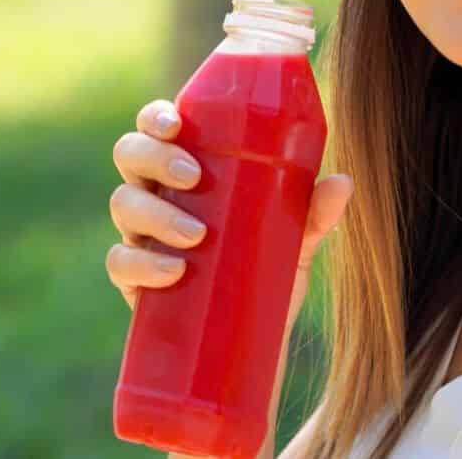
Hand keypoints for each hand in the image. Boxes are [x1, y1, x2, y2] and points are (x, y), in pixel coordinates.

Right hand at [105, 98, 352, 337]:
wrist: (253, 345)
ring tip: (197, 235)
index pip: (158, 127)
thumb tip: (342, 182)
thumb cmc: (268, 273)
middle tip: (194, 178)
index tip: (176, 123)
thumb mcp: (296, 241)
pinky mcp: (134, 281)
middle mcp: (157, 194)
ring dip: (156, 212)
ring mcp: (141, 236)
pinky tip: (174, 272)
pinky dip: (142, 264)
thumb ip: (315, 213)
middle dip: (156, 158)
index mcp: (187, 169)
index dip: (155, 117)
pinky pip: (120, 263)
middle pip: (130, 155)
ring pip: (123, 204)